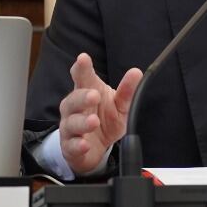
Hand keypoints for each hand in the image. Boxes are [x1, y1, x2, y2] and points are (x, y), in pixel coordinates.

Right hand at [57, 53, 140, 175]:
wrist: (95, 148)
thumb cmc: (105, 119)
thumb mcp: (120, 105)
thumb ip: (126, 91)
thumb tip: (136, 72)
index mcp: (86, 92)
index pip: (82, 77)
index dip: (81, 68)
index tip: (83, 58)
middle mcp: (74, 109)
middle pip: (73, 100)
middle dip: (82, 97)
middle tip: (94, 95)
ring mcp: (70, 128)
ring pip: (71, 123)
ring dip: (82, 122)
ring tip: (94, 121)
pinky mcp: (70, 147)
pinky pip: (71, 146)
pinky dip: (78, 145)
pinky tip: (85, 144)